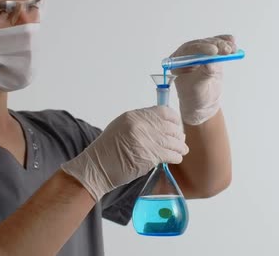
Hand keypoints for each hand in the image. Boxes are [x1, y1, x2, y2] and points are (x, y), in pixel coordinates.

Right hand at [61, 106, 188, 201]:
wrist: (96, 167)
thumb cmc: (107, 150)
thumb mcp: (121, 127)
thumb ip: (140, 123)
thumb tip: (161, 124)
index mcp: (134, 116)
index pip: (163, 112)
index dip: (174, 119)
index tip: (176, 126)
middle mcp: (140, 125)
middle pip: (170, 127)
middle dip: (178, 135)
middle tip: (180, 141)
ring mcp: (145, 140)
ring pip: (173, 141)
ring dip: (180, 147)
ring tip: (181, 150)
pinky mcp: (149, 156)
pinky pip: (170, 154)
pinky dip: (176, 157)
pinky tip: (176, 158)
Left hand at [170, 34, 236, 124]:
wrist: (203, 102)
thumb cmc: (194, 96)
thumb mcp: (197, 87)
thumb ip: (204, 74)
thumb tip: (211, 62)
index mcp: (177, 61)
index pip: (188, 50)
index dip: (201, 48)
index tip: (214, 51)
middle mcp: (188, 55)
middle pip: (201, 44)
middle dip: (215, 45)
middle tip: (227, 49)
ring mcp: (200, 53)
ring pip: (211, 44)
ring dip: (223, 44)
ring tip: (233, 49)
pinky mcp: (211, 55)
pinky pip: (218, 46)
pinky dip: (225, 43)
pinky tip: (232, 40)